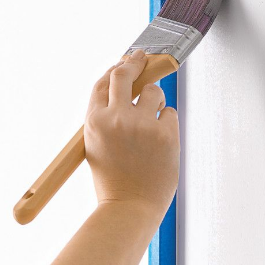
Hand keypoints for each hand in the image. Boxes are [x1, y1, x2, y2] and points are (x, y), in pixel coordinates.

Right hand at [84, 50, 179, 214]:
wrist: (129, 207)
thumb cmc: (113, 179)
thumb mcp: (95, 144)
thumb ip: (104, 116)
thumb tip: (120, 87)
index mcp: (95, 121)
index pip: (102, 83)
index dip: (114, 69)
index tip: (124, 61)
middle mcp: (116, 118)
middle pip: (124, 74)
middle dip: (135, 62)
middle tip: (142, 57)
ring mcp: (142, 125)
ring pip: (154, 91)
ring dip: (154, 101)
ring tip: (150, 124)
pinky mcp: (165, 133)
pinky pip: (169, 113)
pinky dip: (166, 122)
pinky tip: (159, 141)